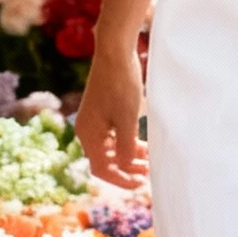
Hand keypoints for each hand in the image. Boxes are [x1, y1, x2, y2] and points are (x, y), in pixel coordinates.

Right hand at [74, 35, 148, 189]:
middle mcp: (87, 130)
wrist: (115, 52)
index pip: (101, 169)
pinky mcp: (103, 112)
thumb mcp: (127, 120)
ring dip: (129, 157)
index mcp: (88, 134)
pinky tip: (144, 146)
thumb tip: (126, 170)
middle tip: (149, 174)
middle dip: (127, 170)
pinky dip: (128, 143)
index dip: (121, 180)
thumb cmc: (121, 85)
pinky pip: (113, 136)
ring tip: (150, 161)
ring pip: (111, 149)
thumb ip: (126, 149)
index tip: (141, 184)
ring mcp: (95, 121)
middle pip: (106, 160)